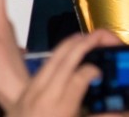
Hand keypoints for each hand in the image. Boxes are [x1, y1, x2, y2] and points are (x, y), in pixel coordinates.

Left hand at [7, 29, 122, 116]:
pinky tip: (67, 52)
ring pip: (51, 61)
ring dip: (69, 46)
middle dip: (82, 46)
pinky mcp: (26, 91)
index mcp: (60, 109)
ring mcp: (32, 91)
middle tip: (101, 36)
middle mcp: (45, 96)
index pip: (76, 80)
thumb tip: (125, 111)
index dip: (90, 71)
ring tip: (86, 37)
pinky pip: (42, 68)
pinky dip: (57, 56)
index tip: (100, 70)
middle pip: (63, 63)